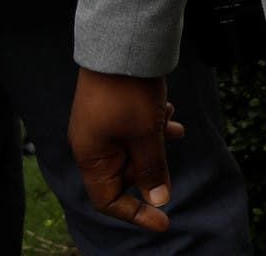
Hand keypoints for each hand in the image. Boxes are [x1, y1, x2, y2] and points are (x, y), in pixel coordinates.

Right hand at [69, 68, 182, 230]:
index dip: (136, 213)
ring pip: (135, 148)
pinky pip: (137, 127)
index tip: (165, 220)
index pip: (108, 199)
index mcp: (92, 156)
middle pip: (124, 173)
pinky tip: (170, 111)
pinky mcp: (116, 108)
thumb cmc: (129, 92)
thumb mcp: (145, 134)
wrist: (124, 44)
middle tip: (169, 154)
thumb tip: (159, 200)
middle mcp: (94, 143)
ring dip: (157, 143)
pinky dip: (156, 125)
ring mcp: (104, 124)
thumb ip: (152, 168)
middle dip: (151, 168)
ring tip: (172, 129)